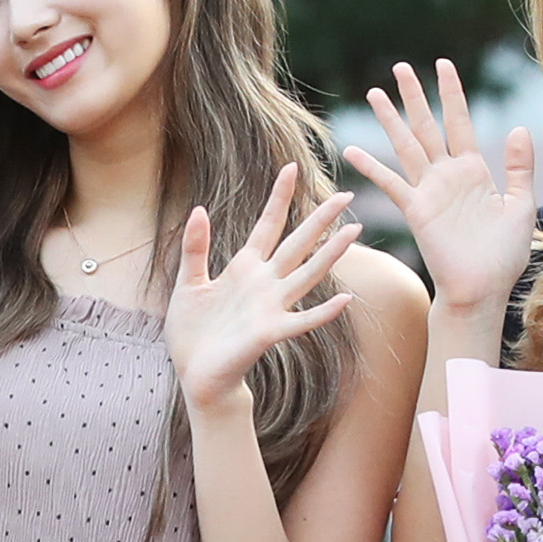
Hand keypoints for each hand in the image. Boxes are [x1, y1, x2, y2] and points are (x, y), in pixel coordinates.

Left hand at [164, 168, 358, 409]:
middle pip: (297, 244)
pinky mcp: (270, 333)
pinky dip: (322, 312)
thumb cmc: (192, 333)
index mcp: (244, 268)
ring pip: (307, 274)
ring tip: (354, 231)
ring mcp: (271, 307)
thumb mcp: (188, 282)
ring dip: (331, 254)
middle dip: (320, 219)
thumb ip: (195, 248)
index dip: (278, 198)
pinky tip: (344, 300)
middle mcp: (264, 284)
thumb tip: (200, 209)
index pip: (267, 225)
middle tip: (346, 194)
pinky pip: (302, 321)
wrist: (196, 374)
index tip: (290, 168)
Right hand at [345, 59, 534, 312]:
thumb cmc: (504, 256)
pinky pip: (391, 183)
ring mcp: (430, 191)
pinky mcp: (417, 211)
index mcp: (475, 171)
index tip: (443, 65)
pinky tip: (352, 150)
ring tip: (375, 93)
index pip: (460, 122)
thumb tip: (520, 128)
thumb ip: (520, 168)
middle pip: (428, 126)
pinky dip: (371, 167)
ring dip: (390, 120)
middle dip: (414, 96)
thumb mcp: (521, 206)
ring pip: (407, 145)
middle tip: (400, 67)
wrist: (483, 291)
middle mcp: (448, 176)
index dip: (452, 93)